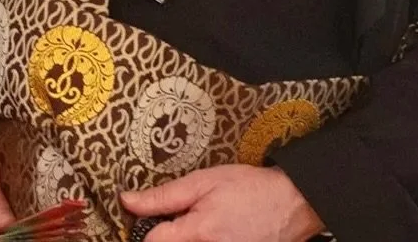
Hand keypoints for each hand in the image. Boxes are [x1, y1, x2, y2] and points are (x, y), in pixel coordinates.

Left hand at [121, 164, 324, 241]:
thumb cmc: (248, 188)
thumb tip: (127, 200)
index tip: (151, 217)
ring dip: (185, 239)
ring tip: (203, 226)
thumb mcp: (204, 181)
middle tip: (183, 220)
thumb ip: (164, 195)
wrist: (290, 204)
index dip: (146, 227)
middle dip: (169, 236)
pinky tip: (216, 233)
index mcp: (196, 234)